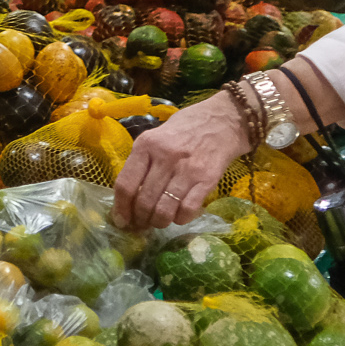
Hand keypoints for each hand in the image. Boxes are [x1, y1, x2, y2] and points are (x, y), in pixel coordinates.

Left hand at [112, 93, 253, 229]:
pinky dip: (179, 219)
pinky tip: (178, 215)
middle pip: (144, 201)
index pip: (125, 184)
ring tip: (158, 222)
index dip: (121, 208)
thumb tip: (127, 197)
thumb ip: (141, 162)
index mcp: (146, 145)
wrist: (223, 121)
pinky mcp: (207, 180)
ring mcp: (187, 169)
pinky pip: (187, 210)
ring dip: (158, 222)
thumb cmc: (184, 129)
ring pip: (163, 209)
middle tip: (141, 224)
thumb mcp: (155, 136)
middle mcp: (164, 157)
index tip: (121, 220)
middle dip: (140, 219)